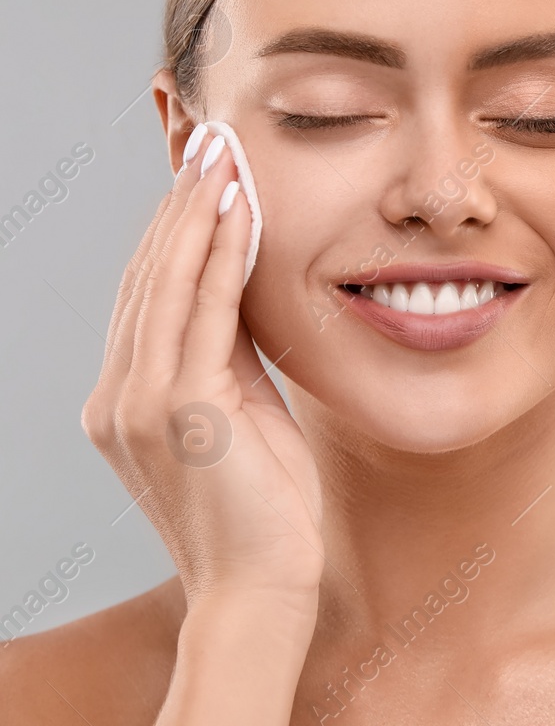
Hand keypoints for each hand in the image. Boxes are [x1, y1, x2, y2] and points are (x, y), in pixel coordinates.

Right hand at [82, 125, 323, 611]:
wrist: (264, 587)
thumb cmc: (265, 509)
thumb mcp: (243, 415)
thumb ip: (232, 357)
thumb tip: (246, 290)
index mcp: (126, 398)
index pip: (149, 293)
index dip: (173, 228)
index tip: (201, 172)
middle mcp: (118, 395)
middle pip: (147, 275)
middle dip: (179, 204)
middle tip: (207, 139)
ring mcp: (139, 401)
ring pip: (166, 282)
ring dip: (196, 211)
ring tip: (220, 153)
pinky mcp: (179, 408)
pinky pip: (201, 310)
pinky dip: (218, 254)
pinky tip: (236, 209)